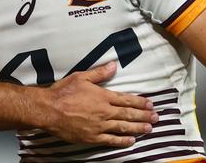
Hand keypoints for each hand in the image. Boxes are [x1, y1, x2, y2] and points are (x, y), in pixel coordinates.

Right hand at [41, 62, 156, 146]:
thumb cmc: (63, 92)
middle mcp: (104, 112)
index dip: (140, 102)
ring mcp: (99, 126)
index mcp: (103, 96)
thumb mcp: (81, 77)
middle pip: (128, 114)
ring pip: (123, 127)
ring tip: (149, 129)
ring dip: (138, 128)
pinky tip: (131, 141)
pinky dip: (123, 141)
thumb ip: (99, 73)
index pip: (126, 99)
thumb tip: (114, 65)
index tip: (150, 104)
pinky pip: (111, 140)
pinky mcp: (92, 137)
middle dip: (144, 116)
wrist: (49, 109)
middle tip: (156, 118)